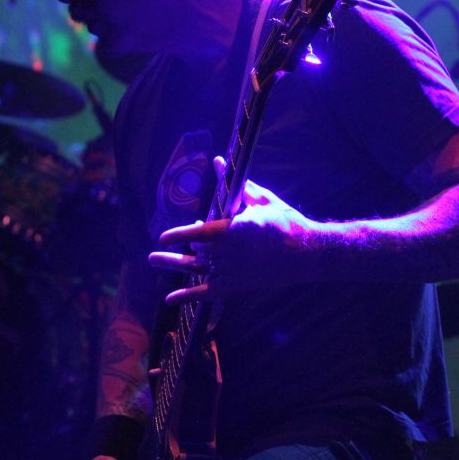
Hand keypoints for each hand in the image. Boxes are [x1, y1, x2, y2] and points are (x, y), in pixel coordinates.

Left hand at [148, 157, 322, 303]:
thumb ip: (238, 185)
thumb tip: (218, 161)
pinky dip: (187, 296)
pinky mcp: (236, 285)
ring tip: (152, 259)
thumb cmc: (286, 222)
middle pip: (196, 248)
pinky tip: (169, 298)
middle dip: (186, 245)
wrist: (306, 253)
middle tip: (172, 246)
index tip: (163, 235)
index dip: (177, 234)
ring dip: (172, 263)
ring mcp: (229, 270)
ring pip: (194, 268)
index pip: (195, 232)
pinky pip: (206, 293)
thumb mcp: (263, 200)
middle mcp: (225, 252)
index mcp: (230, 229)